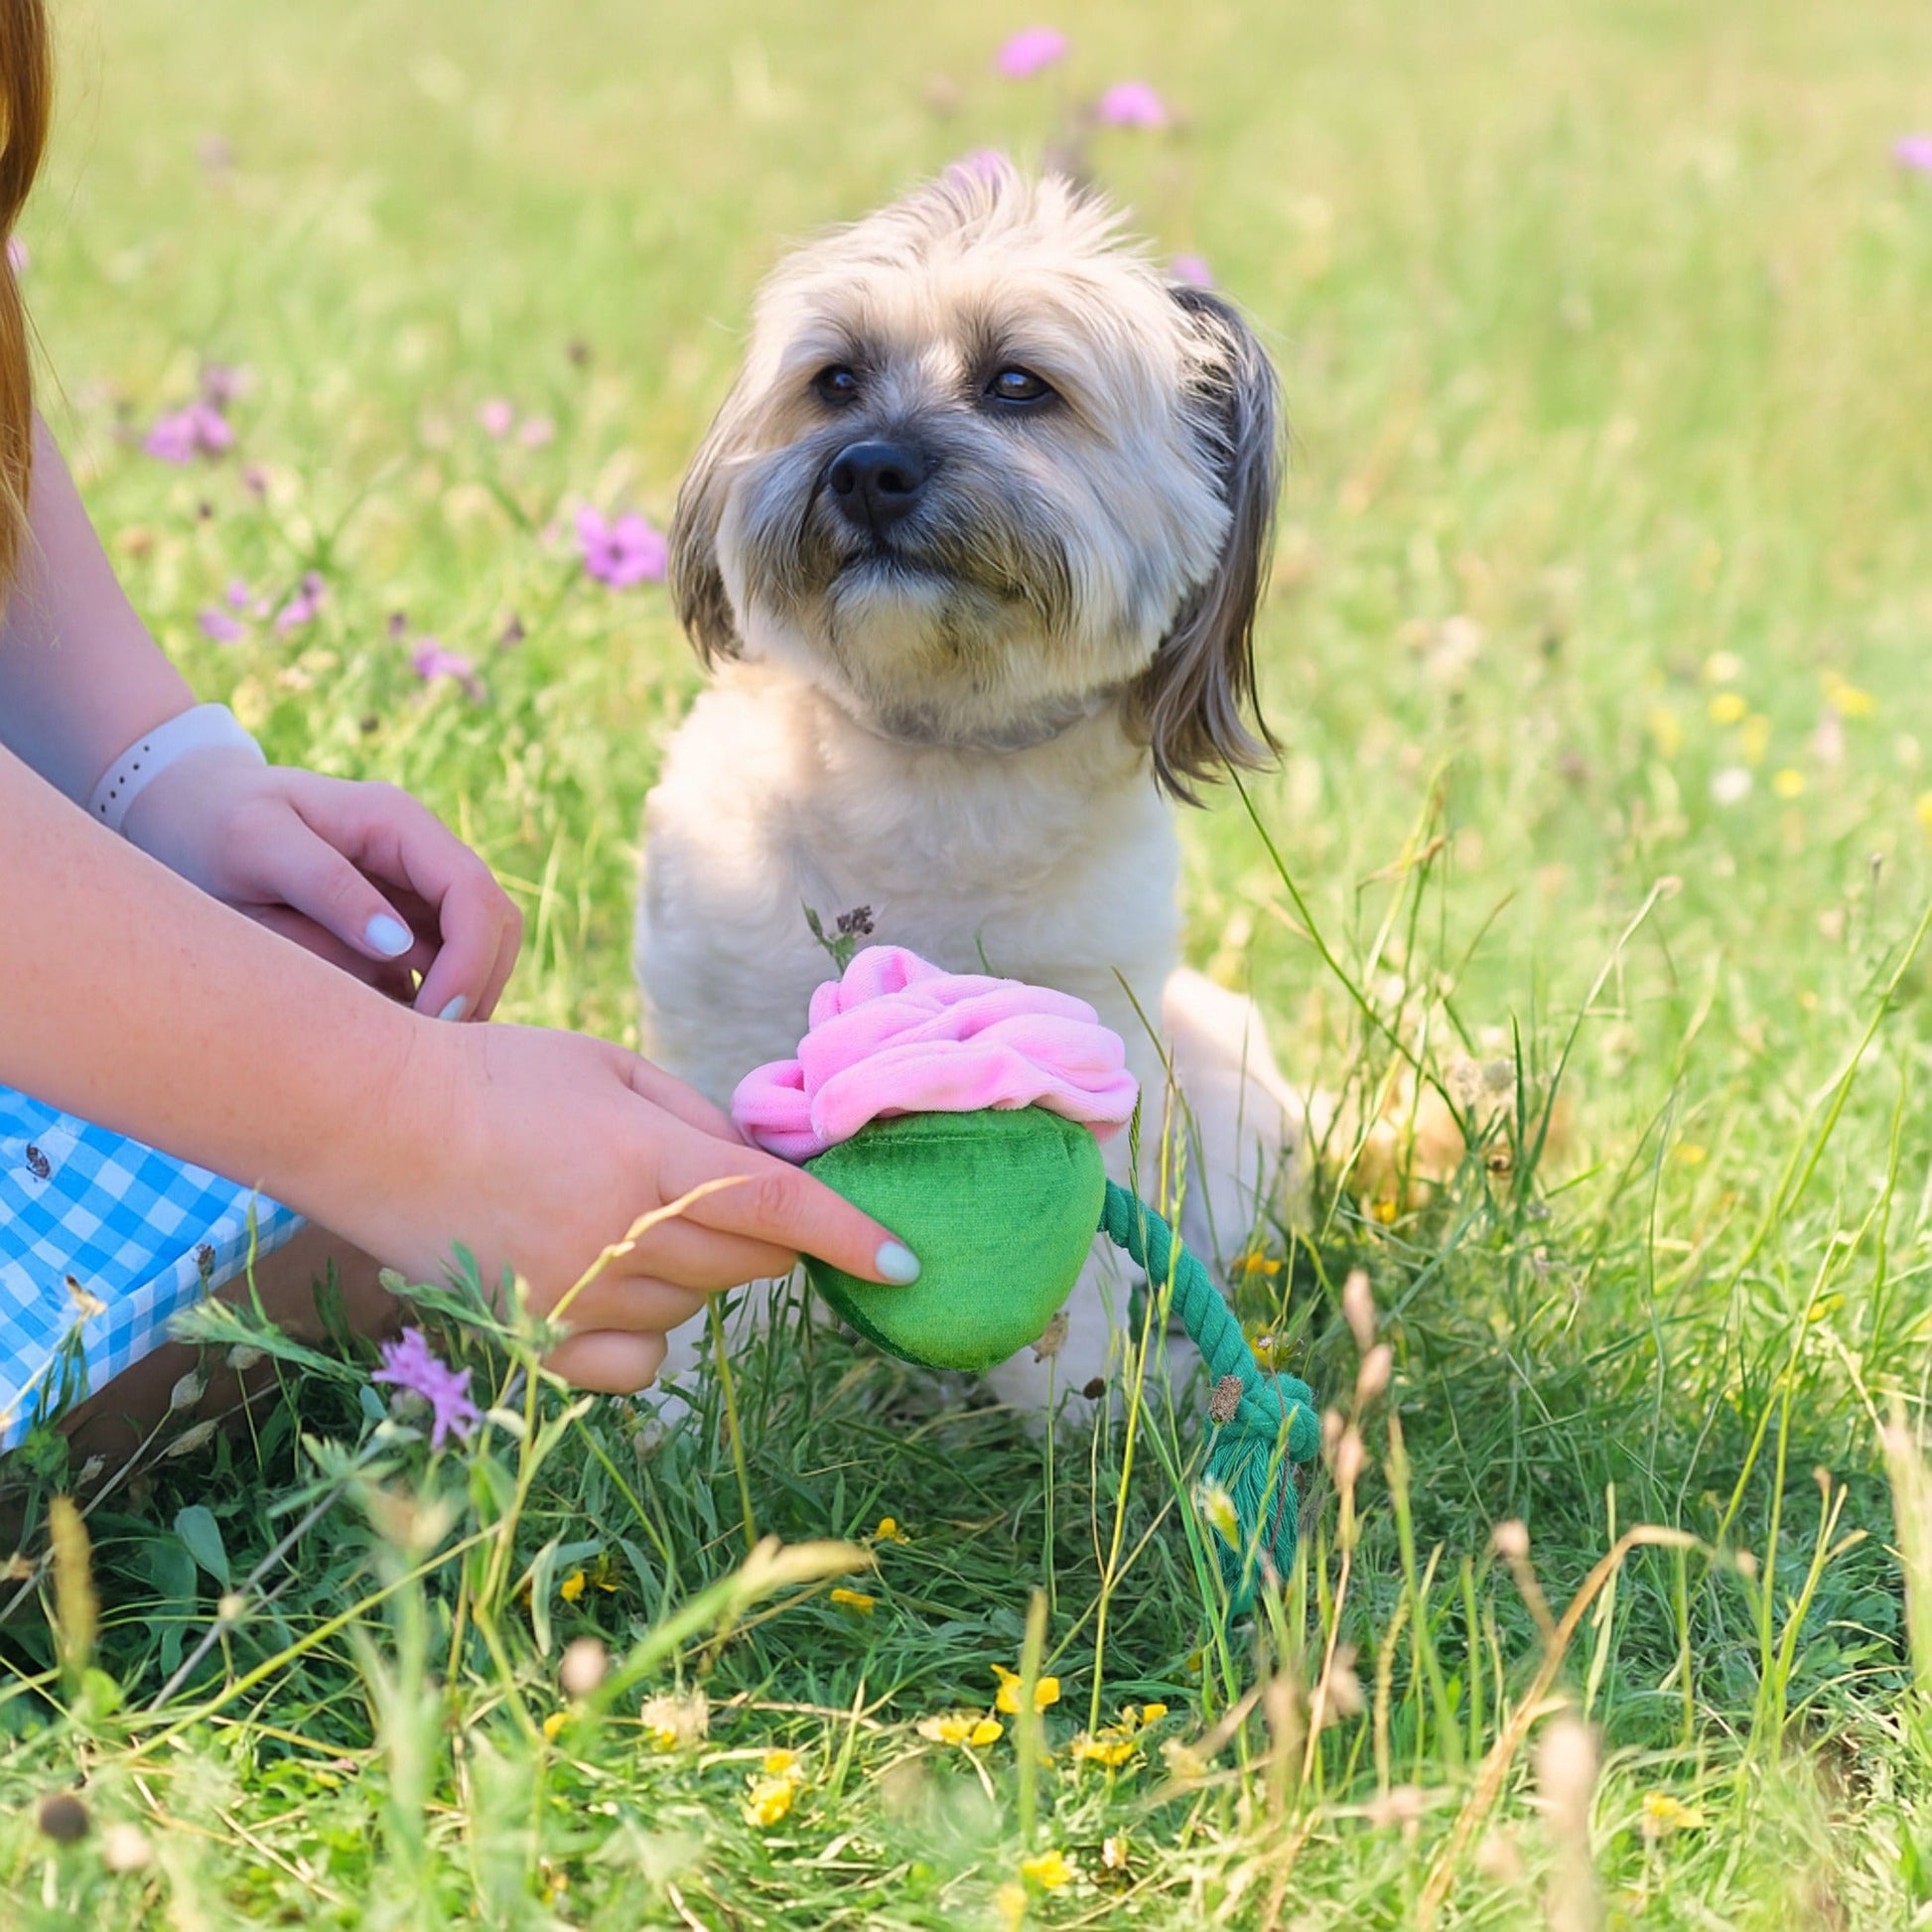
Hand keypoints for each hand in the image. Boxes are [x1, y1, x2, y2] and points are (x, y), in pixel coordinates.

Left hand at [121, 750, 520, 1020]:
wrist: (185, 812)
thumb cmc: (211, 822)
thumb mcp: (254, 844)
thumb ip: (326, 888)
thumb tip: (398, 947)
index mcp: (398, 822)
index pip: (474, 894)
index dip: (471, 961)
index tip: (434, 1020)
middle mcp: (421, 855)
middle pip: (495, 926)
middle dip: (475, 986)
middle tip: (425, 1045)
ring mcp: (414, 892)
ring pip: (477, 951)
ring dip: (456, 998)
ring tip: (401, 1043)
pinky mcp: (399, 925)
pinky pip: (437, 969)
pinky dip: (426, 1003)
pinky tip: (383, 1032)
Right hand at [343, 1021, 919, 1393]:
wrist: (371, 1126)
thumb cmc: (497, 1077)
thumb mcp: (611, 1071)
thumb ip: (697, 1122)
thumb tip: (767, 1167)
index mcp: (647, 1160)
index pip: (777, 1208)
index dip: (849, 1236)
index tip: (902, 1264)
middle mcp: (622, 1240)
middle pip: (749, 1260)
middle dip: (766, 1228)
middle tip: (721, 1189)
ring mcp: (579, 1301)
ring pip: (698, 1303)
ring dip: (699, 1265)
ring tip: (625, 1209)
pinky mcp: (539, 1344)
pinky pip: (639, 1361)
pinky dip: (649, 1329)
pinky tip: (614, 1282)